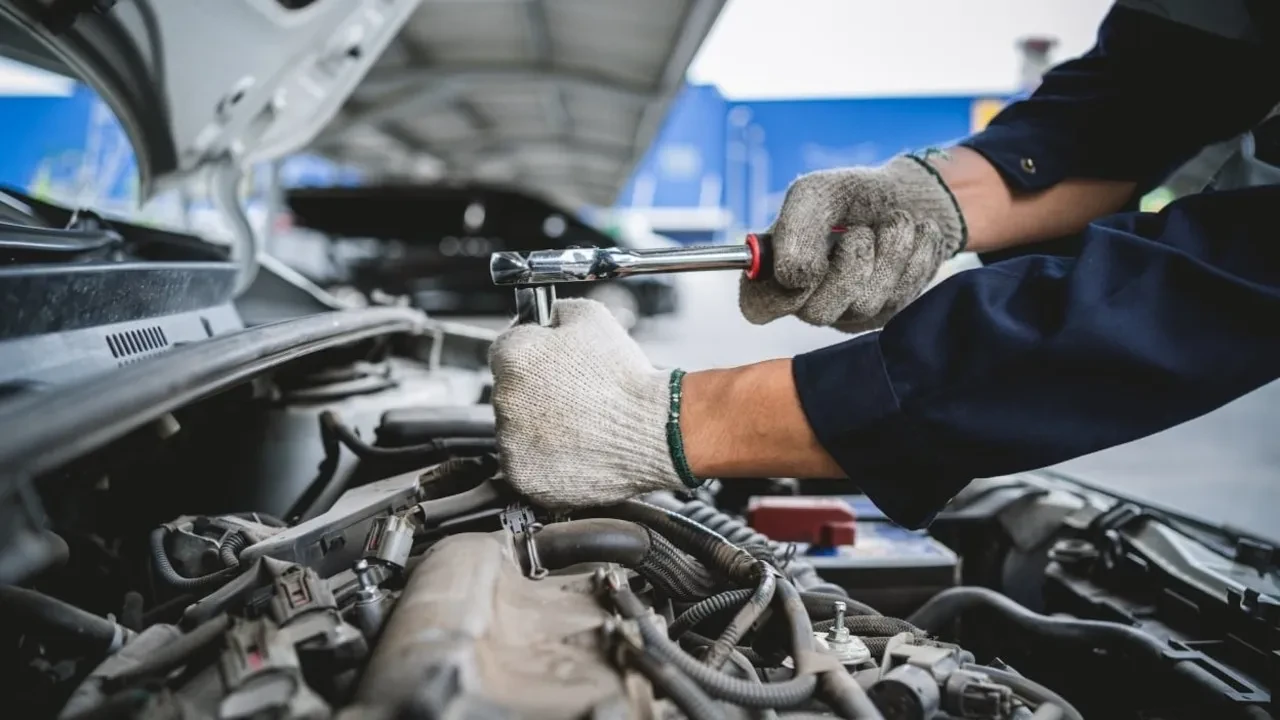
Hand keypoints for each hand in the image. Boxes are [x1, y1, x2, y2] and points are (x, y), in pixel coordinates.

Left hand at [489, 299, 689, 508]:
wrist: (653, 430)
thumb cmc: (626, 378)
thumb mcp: (592, 316)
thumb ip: (556, 311)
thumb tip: (546, 316)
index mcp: (515, 356)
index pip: (506, 348)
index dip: (532, 354)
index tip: (549, 363)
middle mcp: (505, 398)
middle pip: (509, 390)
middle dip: (535, 391)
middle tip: (573, 396)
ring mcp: (512, 442)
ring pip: (515, 430)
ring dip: (538, 426)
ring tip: (579, 423)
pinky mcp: (523, 476)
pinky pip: (524, 464)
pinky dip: (544, 460)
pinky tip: (574, 448)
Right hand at [740, 155, 964, 332]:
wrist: (909, 197)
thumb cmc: (851, 197)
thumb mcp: (816, 193)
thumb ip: (795, 227)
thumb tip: (793, 276)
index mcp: (774, 274)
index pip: (757, 307)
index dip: (782, 291)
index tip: (807, 264)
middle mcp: (806, 303)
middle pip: (818, 311)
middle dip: (850, 260)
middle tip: (859, 230)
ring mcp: (848, 315)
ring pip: (865, 304)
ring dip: (890, 250)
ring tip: (893, 224)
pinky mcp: (886, 317)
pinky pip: (902, 297)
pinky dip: (915, 256)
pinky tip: (912, 239)